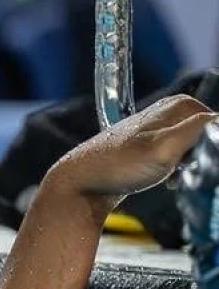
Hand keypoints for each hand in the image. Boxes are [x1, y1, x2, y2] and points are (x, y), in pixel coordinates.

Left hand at [47, 95, 215, 211]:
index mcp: (180, 104)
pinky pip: (182, 159)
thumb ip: (199, 128)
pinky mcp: (155, 147)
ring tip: (171, 175)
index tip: (190, 161)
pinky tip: (166, 180)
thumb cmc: (119, 165)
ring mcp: (163, 129)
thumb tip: (218, 118)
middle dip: (201, 157)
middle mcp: (172, 112)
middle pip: (209, 137)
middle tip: (180, 169)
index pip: (217, 124)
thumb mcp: (166, 146)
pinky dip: (179, 172)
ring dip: (191, 167)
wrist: (83, 183)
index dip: (210, 148)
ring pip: (198, 150)